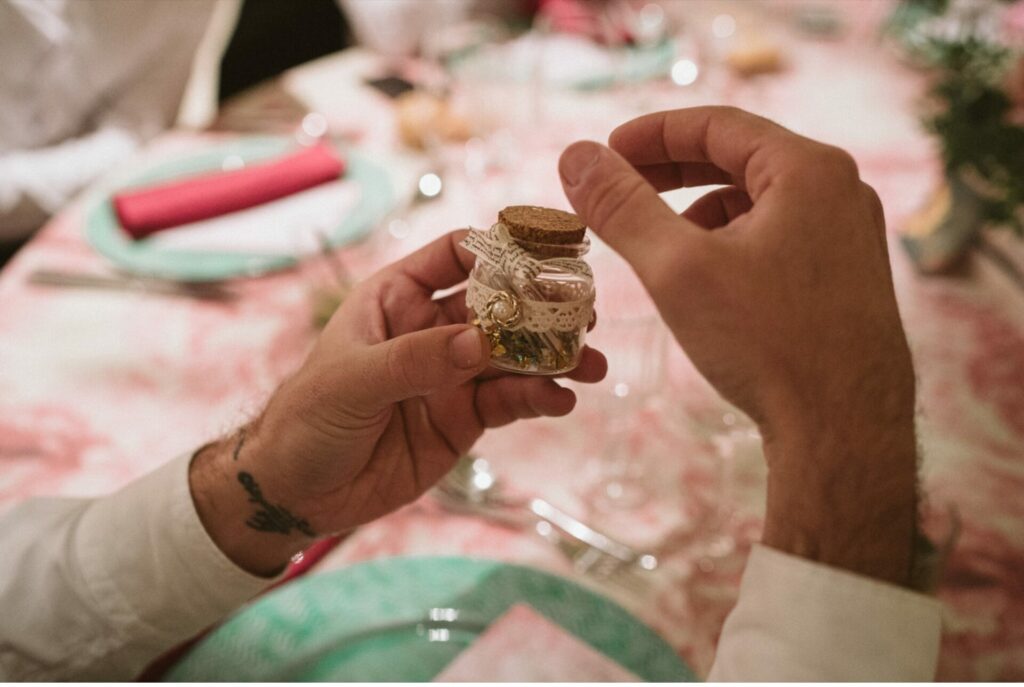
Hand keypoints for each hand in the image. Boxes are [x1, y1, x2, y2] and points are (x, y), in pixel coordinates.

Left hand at [190, 231, 606, 574]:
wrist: (297, 493)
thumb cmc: (306, 419)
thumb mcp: (352, 381)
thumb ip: (415, 360)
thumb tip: (481, 344)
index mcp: (397, 299)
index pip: (455, 256)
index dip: (498, 250)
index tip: (542, 256)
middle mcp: (432, 329)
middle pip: (499, 306)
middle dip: (543, 308)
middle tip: (584, 313)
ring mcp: (452, 374)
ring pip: (515, 356)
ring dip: (554, 357)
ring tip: (591, 365)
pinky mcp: (465, 418)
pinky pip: (510, 402)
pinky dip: (540, 399)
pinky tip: (562, 401)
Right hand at [559, 107, 917, 586]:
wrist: (843, 430)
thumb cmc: (767, 344)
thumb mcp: (677, 268)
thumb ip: (622, 206)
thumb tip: (576, 156)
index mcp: (808, 169)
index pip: (717, 124)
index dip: (651, 134)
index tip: (606, 152)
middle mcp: (840, 190)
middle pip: (739, 158)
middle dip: (671, 173)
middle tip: (619, 188)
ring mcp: (850, 234)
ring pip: (757, 202)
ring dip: (700, 212)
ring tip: (658, 246)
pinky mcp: (846, 275)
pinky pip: (777, 236)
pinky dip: (731, 244)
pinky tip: (705, 282)